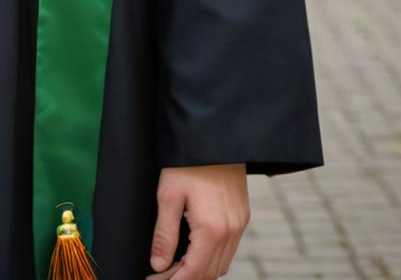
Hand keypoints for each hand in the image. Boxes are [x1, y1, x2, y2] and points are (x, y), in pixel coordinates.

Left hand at [146, 164, 249, 279]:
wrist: (214, 135)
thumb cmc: (189, 161)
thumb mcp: (169, 195)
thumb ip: (164, 234)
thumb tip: (158, 264)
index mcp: (212, 228)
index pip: (194, 271)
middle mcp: (231, 230)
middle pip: (210, 272)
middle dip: (186, 278)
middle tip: (162, 274)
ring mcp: (240, 223)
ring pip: (222, 263)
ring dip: (201, 270)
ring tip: (176, 265)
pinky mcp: (242, 215)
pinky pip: (229, 248)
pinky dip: (212, 257)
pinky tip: (195, 250)